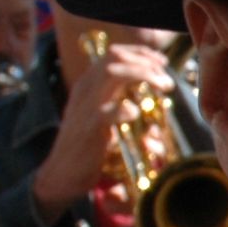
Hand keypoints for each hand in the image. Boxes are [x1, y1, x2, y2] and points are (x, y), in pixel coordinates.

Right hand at [31, 43, 171, 215]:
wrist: (62, 173)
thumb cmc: (88, 147)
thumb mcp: (105, 119)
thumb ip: (125, 105)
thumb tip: (160, 104)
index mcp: (89, 85)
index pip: (113, 54)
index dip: (140, 53)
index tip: (161, 62)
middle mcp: (86, 89)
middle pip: (115, 57)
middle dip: (146, 61)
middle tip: (166, 78)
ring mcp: (86, 106)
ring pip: (113, 72)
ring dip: (144, 74)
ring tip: (163, 87)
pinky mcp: (90, 127)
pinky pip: (109, 110)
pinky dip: (128, 109)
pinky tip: (136, 114)